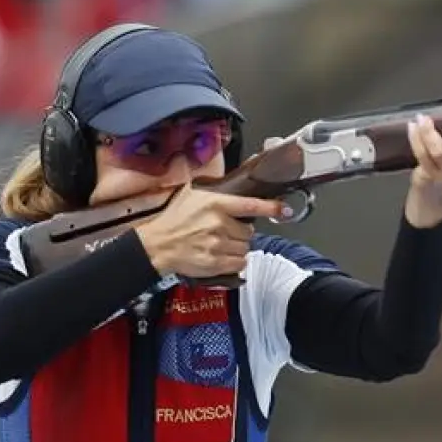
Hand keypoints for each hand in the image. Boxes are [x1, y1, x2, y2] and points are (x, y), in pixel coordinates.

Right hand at [135, 181, 286, 277]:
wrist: (156, 244)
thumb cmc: (173, 218)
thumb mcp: (192, 194)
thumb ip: (215, 189)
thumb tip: (237, 178)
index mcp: (216, 203)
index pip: (251, 205)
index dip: (271, 207)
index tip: (285, 209)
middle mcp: (219, 223)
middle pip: (249, 232)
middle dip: (241, 232)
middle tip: (224, 231)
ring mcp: (217, 244)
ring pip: (245, 248)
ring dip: (237, 247)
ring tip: (219, 243)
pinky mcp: (215, 262)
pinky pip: (239, 263)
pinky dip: (234, 261)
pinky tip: (220, 255)